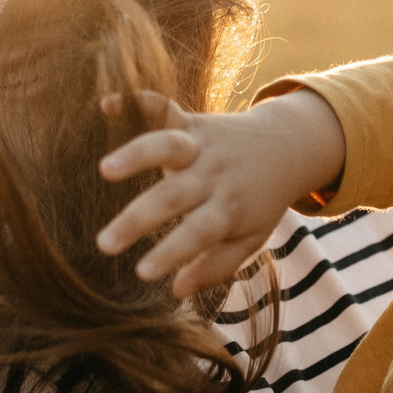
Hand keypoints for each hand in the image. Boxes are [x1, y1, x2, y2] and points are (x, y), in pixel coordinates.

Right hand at [95, 90, 346, 297]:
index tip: (142, 273)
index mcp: (228, 208)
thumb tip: (176, 291)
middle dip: (137, 220)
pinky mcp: (191, 120)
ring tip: (105, 171)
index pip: (197, 233)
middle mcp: (213, 175)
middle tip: (104, 244)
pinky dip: (136, 102)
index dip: (171, 252)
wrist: (287, 146)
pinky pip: (163, 108)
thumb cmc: (260, 202)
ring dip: (136, 155)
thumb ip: (216, 266)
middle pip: (172, 196)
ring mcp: (201, 145)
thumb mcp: (250, 239)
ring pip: (167, 146)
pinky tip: (108, 105)